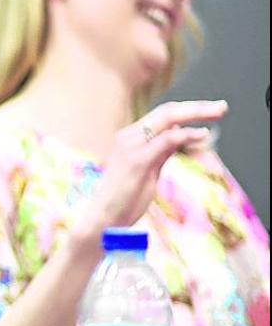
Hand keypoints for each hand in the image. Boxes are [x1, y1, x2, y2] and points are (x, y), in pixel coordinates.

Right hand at [74, 99, 225, 259]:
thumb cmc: (124, 199)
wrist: (103, 218)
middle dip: (197, 107)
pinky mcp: (137, 159)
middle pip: (166, 111)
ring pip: (167, 118)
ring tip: (218, 112)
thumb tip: (179, 135)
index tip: (211, 110)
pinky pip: (166, 139)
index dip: (187, 109)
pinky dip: (186, 134)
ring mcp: (130, 146)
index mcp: (129, 137)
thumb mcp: (148, 170)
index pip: (161, 115)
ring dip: (196, 113)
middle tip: (222, 107)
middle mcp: (128, 136)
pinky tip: (203, 134)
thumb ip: (162, 152)